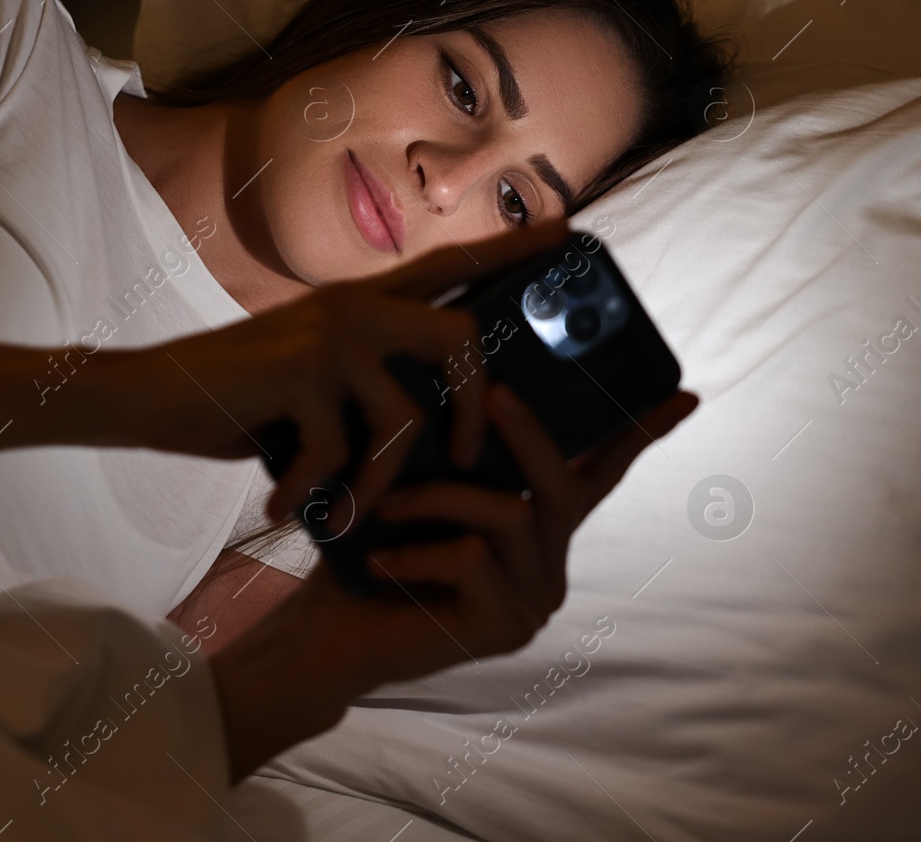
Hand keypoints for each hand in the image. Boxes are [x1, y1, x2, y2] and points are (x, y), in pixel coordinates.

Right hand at [118, 216, 571, 521]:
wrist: (145, 396)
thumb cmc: (233, 399)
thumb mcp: (309, 380)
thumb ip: (364, 381)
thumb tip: (427, 425)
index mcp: (359, 302)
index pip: (451, 266)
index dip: (512, 249)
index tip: (571, 230)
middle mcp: (352, 305)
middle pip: (461, 339)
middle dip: (475, 410)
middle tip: (463, 460)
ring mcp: (327, 334)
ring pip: (404, 417)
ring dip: (381, 482)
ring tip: (353, 510)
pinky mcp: (298, 371)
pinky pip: (342, 450)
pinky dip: (315, 491)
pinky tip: (285, 504)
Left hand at [208, 380, 698, 782]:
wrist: (330, 634)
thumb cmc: (366, 552)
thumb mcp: (414, 488)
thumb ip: (456, 454)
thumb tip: (474, 381)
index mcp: (535, 529)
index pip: (596, 475)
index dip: (638, 435)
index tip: (685, 394)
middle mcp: (548, 564)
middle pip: (561, 484)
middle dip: (529, 432)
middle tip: (492, 389)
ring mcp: (534, 601)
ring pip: (509, 515)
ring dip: (437, 499)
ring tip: (385, 506)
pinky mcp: (506, 629)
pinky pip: (471, 559)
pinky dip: (417, 551)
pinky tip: (381, 562)